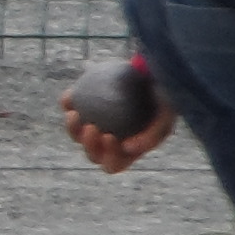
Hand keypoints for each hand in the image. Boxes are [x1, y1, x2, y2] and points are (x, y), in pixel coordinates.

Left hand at [59, 84, 173, 173]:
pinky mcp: (83, 105)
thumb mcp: (167, 115)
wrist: (153, 70)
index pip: (114, 163)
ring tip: (74, 115)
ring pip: (76, 134)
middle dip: (88, 145)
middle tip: (91, 127)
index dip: (109, 156)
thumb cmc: (164, 95)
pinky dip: (68, 103)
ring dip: (72, 128)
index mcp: (128, 151)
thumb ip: (152, 136)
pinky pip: (70, 107)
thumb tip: (128, 148)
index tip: (109, 136)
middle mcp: (109, 142)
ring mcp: (94, 124)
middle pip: (92, 153)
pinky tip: (70, 96)